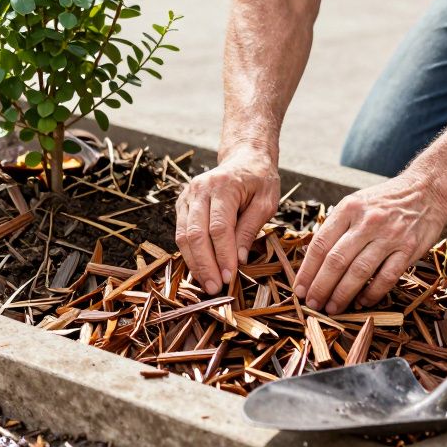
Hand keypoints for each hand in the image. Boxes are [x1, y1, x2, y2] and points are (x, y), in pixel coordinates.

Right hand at [175, 146, 280, 293]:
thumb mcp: (266, 202)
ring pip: (183, 236)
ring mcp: (187, 196)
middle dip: (205, 264)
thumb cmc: (260, 180)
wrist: (244, 158)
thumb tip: (238, 260)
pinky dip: (189, 254)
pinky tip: (199, 270)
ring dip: (194, 263)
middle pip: (196, 234)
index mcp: (223, 186)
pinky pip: (180, 233)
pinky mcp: (182, 204)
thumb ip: (250, 229)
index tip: (230, 277)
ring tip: (206, 284)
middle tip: (215, 288)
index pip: (219, 228)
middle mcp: (199, 190)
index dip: (223, 255)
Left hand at [294, 171, 446, 313]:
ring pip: (359, 272)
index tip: (300, 289)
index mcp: (349, 209)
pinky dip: (372, 293)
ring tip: (333, 309)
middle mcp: (367, 221)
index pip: (321, 244)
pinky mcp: (409, 249)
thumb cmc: (385, 201)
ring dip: (342, 294)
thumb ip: (337, 227)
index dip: (307, 271)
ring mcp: (389, 236)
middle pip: (336, 261)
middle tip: (313, 304)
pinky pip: (386, 277)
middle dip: (321, 287)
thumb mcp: (356, 203)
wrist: (427, 190)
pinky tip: (362, 302)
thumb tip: (314, 261)